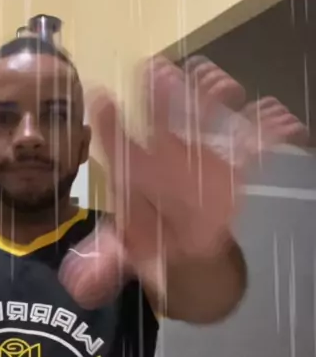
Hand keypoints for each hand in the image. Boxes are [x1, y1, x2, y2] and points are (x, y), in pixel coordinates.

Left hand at [60, 56, 308, 307]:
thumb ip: (104, 263)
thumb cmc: (149, 233)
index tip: (101, 99)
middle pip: (161, 119)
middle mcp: (163, 154)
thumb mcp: (126, 250)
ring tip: (222, 85)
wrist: (184, 240)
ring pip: (205, 118)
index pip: (116, 144)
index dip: (108, 124)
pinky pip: (251, 144)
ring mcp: (199, 155)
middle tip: (159, 71)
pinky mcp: (232, 166)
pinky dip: (268, 129)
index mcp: (132, 171)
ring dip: (212, 98)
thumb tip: (77, 285)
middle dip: (161, 95)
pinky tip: (280, 119)